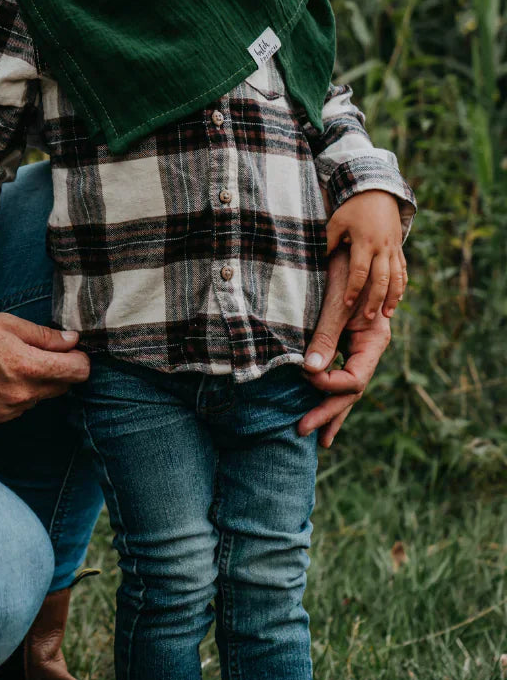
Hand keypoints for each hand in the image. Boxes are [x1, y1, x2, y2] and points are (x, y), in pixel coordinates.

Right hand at [0, 311, 89, 425]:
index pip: (78, 372)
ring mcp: (6, 411)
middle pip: (63, 386)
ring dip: (36, 381)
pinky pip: (18, 407)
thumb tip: (74, 341)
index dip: (80, 357)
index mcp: (26, 367)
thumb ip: (44, 336)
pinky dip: (16, 393)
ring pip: (40, 397)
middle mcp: (20, 395)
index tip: (71, 348)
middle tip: (39, 349)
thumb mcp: (5, 323)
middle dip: (59, 369)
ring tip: (8, 360)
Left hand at [300, 246, 390, 447]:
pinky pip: (340, 373)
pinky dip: (328, 390)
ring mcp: (360, 346)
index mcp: (375, 340)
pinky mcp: (347, 342)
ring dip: (330, 410)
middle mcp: (371, 347)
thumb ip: (325, 337)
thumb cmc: (345, 268)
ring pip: (348, 387)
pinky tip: (316, 405)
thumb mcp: (334, 302)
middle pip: (352, 390)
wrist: (353, 243)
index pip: (355, 378)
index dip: (329, 384)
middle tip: (303, 431)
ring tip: (315, 437)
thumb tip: (309, 371)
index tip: (303, 375)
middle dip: (328, 412)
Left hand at [325, 190, 406, 320]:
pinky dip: (402, 286)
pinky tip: (398, 299)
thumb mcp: (337, 222)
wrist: (378, 192)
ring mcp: (394, 249)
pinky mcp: (399, 249)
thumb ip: (328, 242)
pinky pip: (403, 270)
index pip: (360, 271)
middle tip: (369, 317)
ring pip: (397, 277)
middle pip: (382, 279)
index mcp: (365, 242)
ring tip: (387, 314)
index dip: (354, 288)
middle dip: (376, 299)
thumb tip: (316, 260)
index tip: (348, 303)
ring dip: (393, 297)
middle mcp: (382, 248)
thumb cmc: (353, 209)